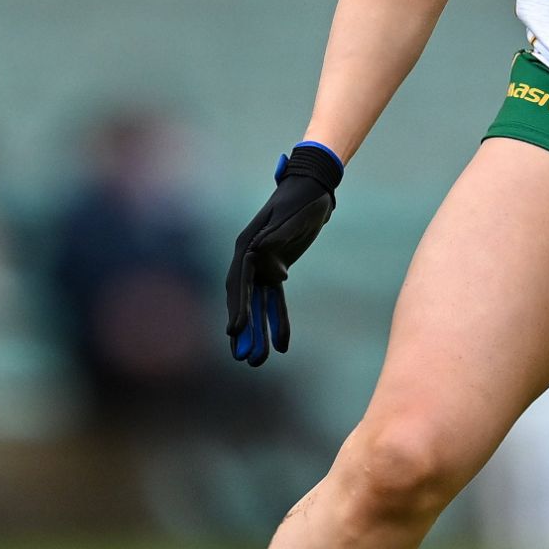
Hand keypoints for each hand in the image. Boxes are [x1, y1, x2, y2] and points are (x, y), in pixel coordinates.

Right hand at [225, 142, 343, 364]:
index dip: (238, 308)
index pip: (239, 282)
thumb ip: (274, 237)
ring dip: (258, 332)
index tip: (235, 332)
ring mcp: (262, 265)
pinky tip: (281, 344)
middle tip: (245, 358)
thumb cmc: (301, 200)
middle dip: (245, 329)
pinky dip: (277, 320)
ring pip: (258, 305)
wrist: (313, 188)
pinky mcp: (277, 269)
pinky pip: (274, 300)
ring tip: (258, 360)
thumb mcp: (290, 217)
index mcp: (247, 246)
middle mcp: (249, 259)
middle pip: (244, 300)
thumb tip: (258, 258)